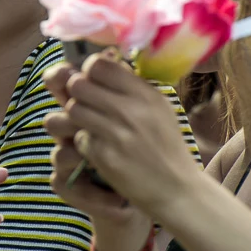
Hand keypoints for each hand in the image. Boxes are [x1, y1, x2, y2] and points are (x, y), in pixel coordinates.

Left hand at [49, 54, 199, 219]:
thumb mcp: (158, 108)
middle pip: (78, 84)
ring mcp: (116, 134)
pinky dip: (84, 143)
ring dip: (76, 117)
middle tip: (85, 102)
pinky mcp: (104, 157)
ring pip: (73, 110)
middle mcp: (131, 110)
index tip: (93, 81)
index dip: (89, 71)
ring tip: (88, 124)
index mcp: (145, 93)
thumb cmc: (165, 144)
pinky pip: (79, 139)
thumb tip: (100, 62)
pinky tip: (98, 148)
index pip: (98, 64)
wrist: (177, 188)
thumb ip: (132, 85)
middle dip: (76, 92)